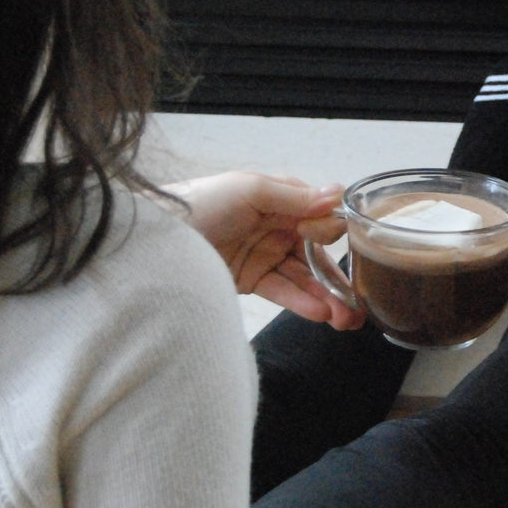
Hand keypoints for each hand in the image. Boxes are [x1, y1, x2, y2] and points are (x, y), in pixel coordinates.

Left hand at [163, 172, 366, 329]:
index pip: (320, 216)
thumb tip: (338, 194)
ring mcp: (263, 255)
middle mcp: (276, 225)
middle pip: (317, 252)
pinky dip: (302, 303)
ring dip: (327, 296)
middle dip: (338, 276)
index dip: (331, 232)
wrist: (149, 244)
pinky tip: (320, 313)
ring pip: (305, 277)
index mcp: (279, 198)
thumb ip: (294, 196)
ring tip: (345, 318)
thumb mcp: (248, 190)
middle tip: (358, 302)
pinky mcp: (249, 281)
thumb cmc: (199, 205)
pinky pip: (283, 292)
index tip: (333, 244)